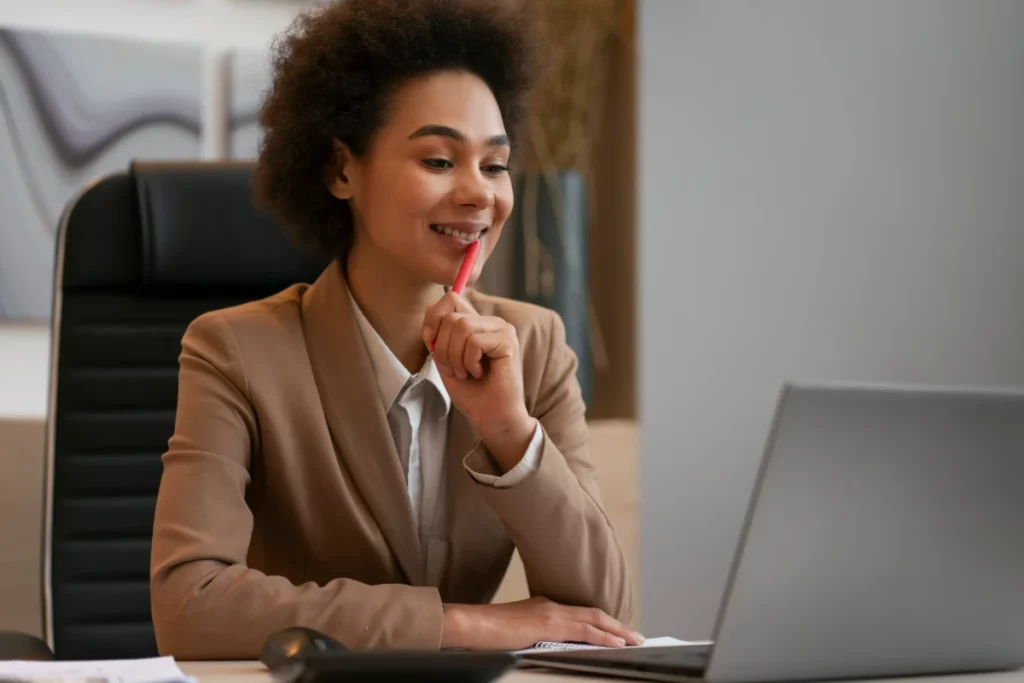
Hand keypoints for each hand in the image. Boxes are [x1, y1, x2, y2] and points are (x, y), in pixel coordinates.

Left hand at [422, 292, 534, 469]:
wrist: (491, 417)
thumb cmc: (471, 392)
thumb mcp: (445, 358)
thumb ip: (438, 334)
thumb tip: (431, 307)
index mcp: (477, 323)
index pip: (451, 299)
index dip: (434, 317)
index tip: (430, 341)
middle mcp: (491, 322)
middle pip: (452, 315)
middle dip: (442, 347)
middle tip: (454, 369)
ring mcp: (502, 329)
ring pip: (461, 326)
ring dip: (455, 356)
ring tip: (465, 373)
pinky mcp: (508, 341)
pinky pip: (474, 341)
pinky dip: (468, 362)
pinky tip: (478, 373)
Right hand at [441, 597, 643, 650]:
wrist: (471, 624)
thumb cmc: (487, 632)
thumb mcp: (517, 632)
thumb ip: (536, 636)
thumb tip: (548, 647)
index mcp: (544, 608)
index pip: (580, 613)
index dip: (601, 621)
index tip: (617, 630)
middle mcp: (551, 606)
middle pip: (592, 614)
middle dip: (616, 625)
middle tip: (635, 635)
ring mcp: (551, 614)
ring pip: (593, 620)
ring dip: (616, 630)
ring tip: (633, 640)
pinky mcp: (549, 625)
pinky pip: (584, 631)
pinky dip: (603, 637)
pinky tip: (616, 644)